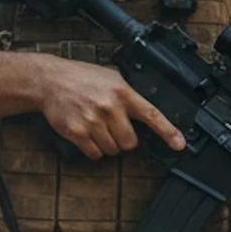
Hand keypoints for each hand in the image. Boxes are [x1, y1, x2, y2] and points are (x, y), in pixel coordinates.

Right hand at [32, 59, 186, 161]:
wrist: (50, 80)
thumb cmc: (82, 78)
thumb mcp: (111, 77)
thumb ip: (129, 95)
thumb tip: (147, 114)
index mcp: (122, 92)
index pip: (151, 114)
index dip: (168, 132)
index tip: (179, 144)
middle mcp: (110, 107)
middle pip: (130, 143)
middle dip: (124, 140)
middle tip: (112, 127)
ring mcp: (93, 121)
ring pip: (112, 150)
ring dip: (107, 144)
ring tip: (96, 126)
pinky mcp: (77, 132)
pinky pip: (95, 154)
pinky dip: (93, 149)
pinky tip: (87, 134)